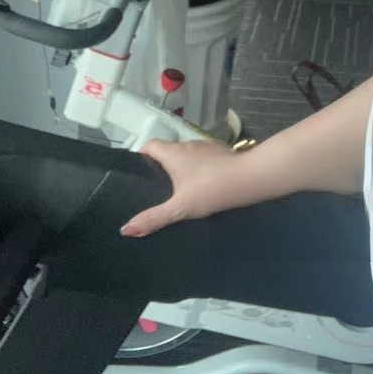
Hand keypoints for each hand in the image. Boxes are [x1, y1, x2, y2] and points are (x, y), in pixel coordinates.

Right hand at [120, 136, 240, 236]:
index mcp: (173, 153)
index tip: (140, 171)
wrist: (247, 178)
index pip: (150, 145)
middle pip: (168, 150)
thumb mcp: (179, 208)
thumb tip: (125, 229)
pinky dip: (200, 166)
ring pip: (187, 153)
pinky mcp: (221, 150)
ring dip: (182, 165)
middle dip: (162, 165)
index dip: (142, 155)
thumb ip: (153, 218)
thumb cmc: (209, 190)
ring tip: (180, 187)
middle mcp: (188, 144)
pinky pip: (203, 157)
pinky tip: (204, 182)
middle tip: (157, 186)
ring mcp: (206, 146)